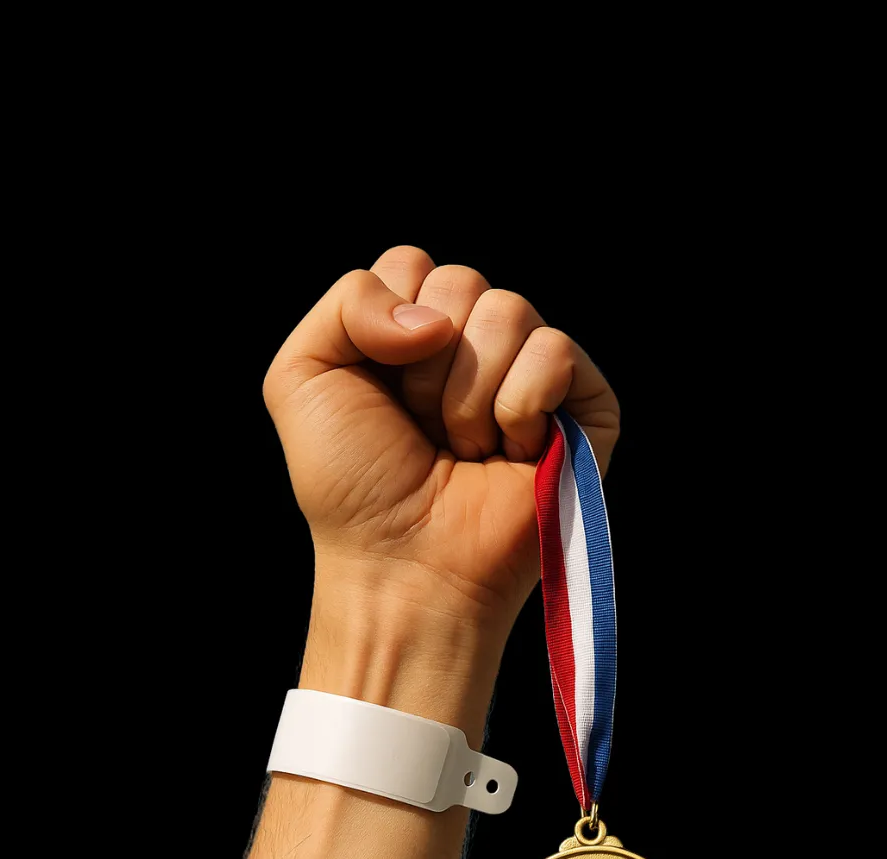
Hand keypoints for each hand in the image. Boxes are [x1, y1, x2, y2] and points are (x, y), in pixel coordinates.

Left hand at [263, 245, 618, 632]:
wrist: (402, 566)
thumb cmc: (352, 486)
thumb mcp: (302, 377)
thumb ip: (347, 300)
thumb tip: (437, 314)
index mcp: (413, 333)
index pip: (412, 264)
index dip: (385, 326)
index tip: (378, 392)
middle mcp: (475, 346)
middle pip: (461, 280)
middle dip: (426, 366)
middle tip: (422, 430)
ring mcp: (531, 374)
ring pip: (508, 310)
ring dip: (467, 395)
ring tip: (462, 450)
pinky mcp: (583, 405)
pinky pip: (555, 350)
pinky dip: (519, 408)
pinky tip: (508, 454)